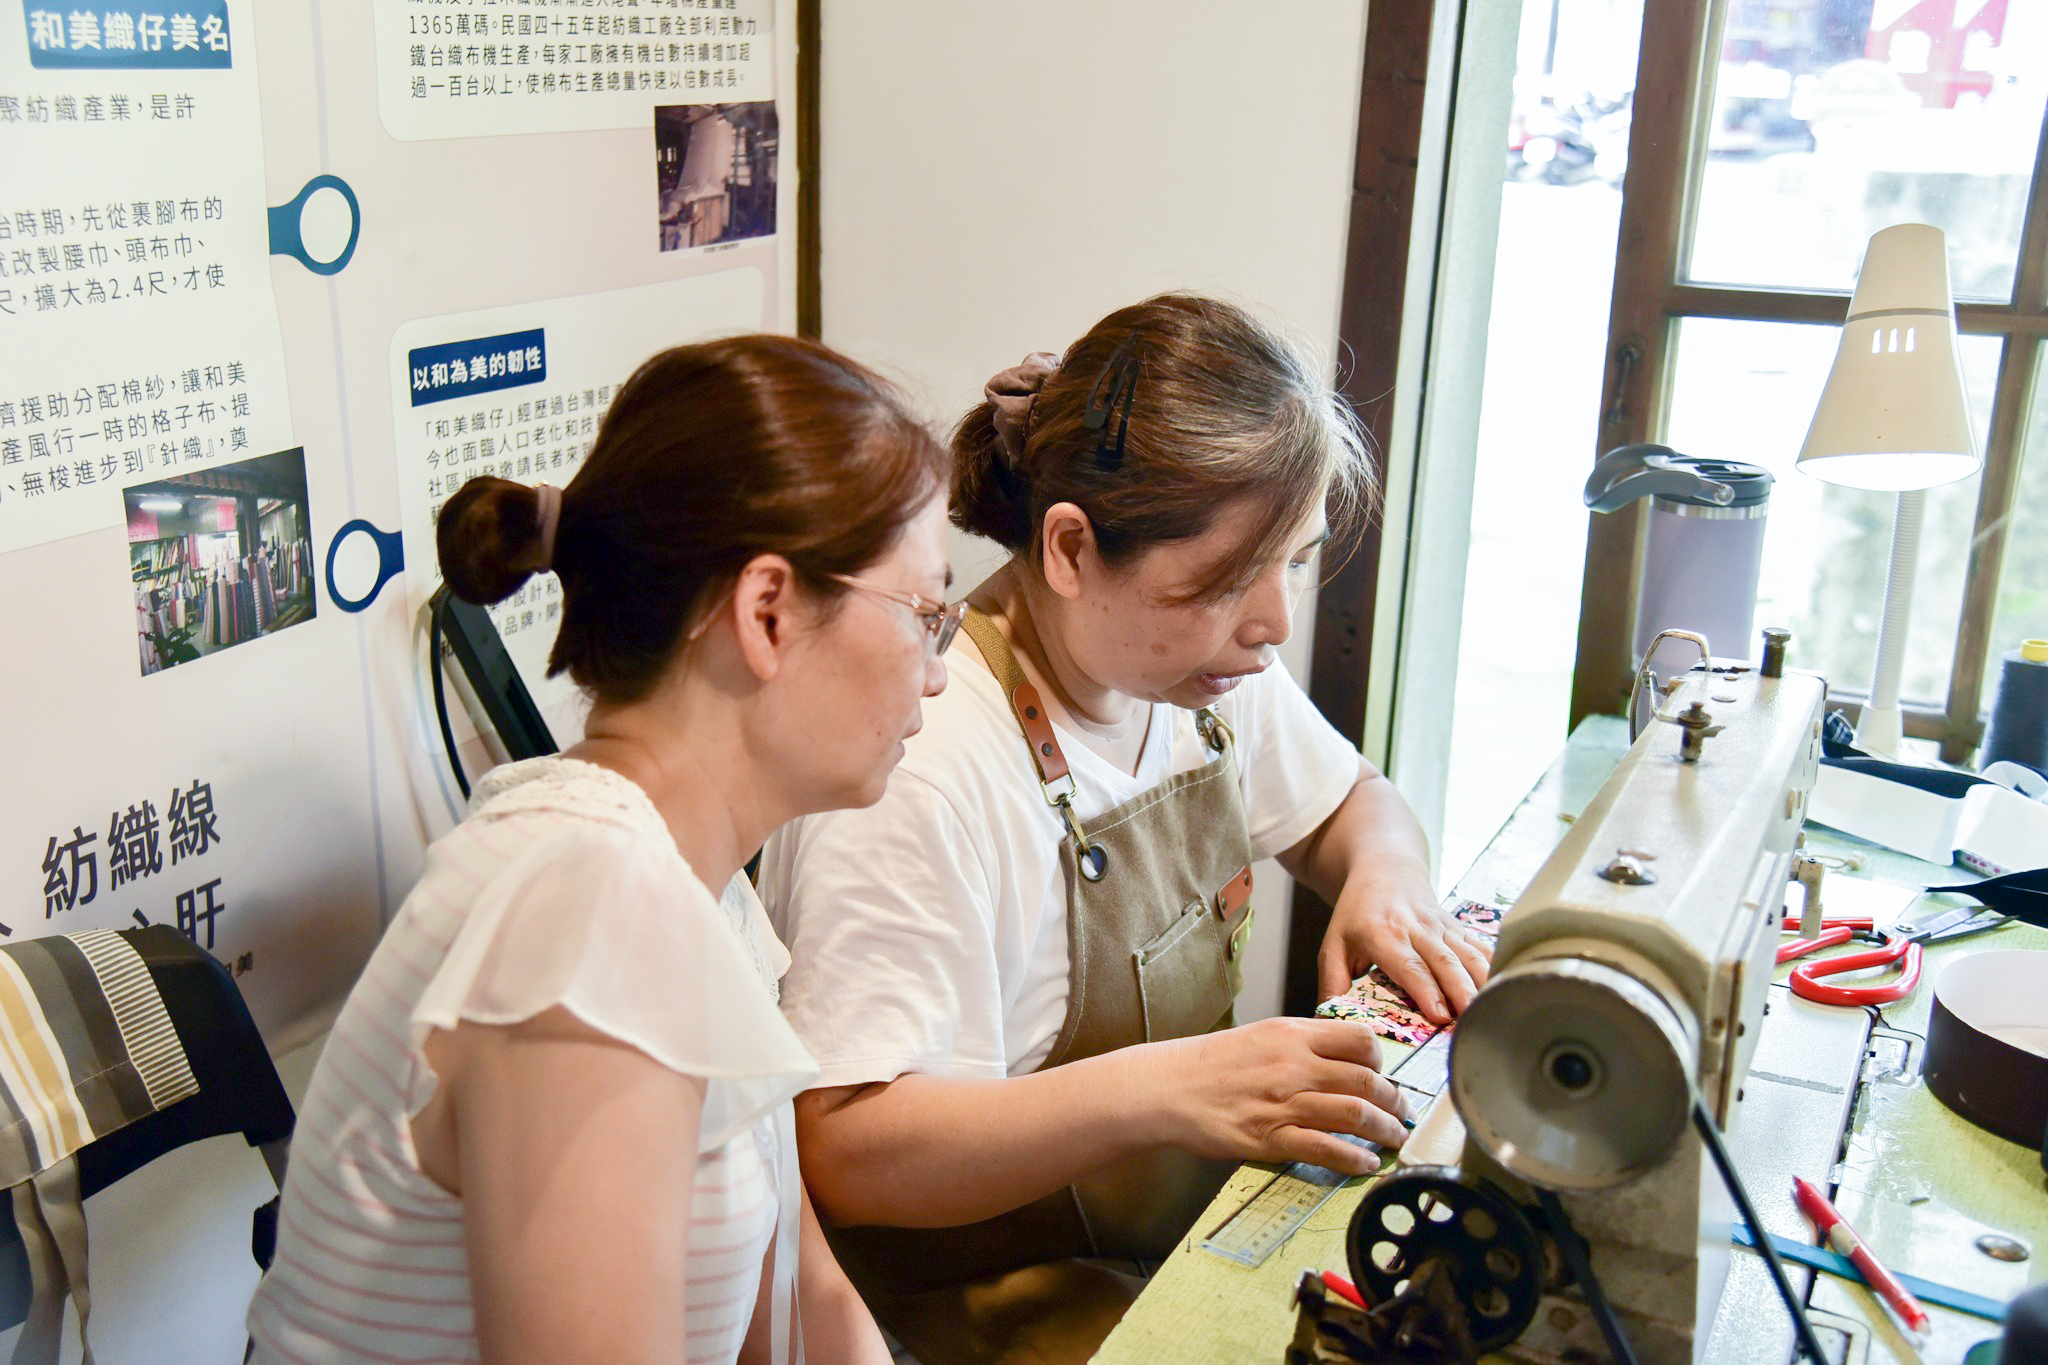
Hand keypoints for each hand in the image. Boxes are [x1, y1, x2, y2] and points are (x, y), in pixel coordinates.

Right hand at [1138, 1017, 1410, 1175]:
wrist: (1168, 1087)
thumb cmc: (1211, 1063)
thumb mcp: (1260, 1035)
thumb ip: (1301, 1045)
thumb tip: (1341, 1059)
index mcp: (1293, 1034)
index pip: (1361, 1041)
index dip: (1382, 1061)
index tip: (1385, 1076)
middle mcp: (1294, 1065)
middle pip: (1367, 1081)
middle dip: (1395, 1100)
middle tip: (1401, 1112)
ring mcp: (1284, 1103)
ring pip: (1355, 1115)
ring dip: (1385, 1131)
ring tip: (1394, 1139)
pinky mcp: (1272, 1138)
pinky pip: (1327, 1149)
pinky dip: (1355, 1159)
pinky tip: (1366, 1164)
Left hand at [1319, 875, 1491, 1023]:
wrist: (1384, 868)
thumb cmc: (1357, 912)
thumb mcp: (1333, 943)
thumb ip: (1332, 982)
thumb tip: (1332, 1020)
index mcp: (1383, 933)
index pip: (1409, 965)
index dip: (1426, 990)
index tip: (1440, 1015)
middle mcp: (1416, 927)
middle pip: (1444, 962)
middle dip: (1461, 991)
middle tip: (1472, 1019)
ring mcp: (1440, 926)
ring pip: (1467, 954)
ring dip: (1481, 982)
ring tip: (1492, 1009)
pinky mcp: (1457, 927)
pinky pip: (1479, 947)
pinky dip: (1494, 966)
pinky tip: (1505, 987)